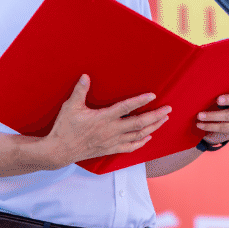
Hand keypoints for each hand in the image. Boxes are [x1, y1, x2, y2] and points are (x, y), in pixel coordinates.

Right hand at [40, 75, 169, 167]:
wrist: (60, 151)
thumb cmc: (65, 128)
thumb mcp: (70, 107)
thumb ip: (80, 91)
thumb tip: (86, 76)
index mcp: (103, 118)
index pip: (126, 108)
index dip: (140, 101)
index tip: (152, 96)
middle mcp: (111, 130)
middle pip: (139, 123)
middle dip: (155, 116)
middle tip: (168, 110)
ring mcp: (112, 141)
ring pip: (138, 135)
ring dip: (153, 128)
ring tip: (163, 120)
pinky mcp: (110, 149)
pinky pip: (130, 147)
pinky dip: (141, 142)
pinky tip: (148, 137)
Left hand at [195, 76, 228, 145]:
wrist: (215, 125)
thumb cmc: (214, 104)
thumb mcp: (216, 95)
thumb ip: (215, 90)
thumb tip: (201, 84)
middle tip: (217, 100)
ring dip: (212, 115)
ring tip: (199, 116)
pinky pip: (223, 127)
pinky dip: (209, 125)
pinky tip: (200, 124)